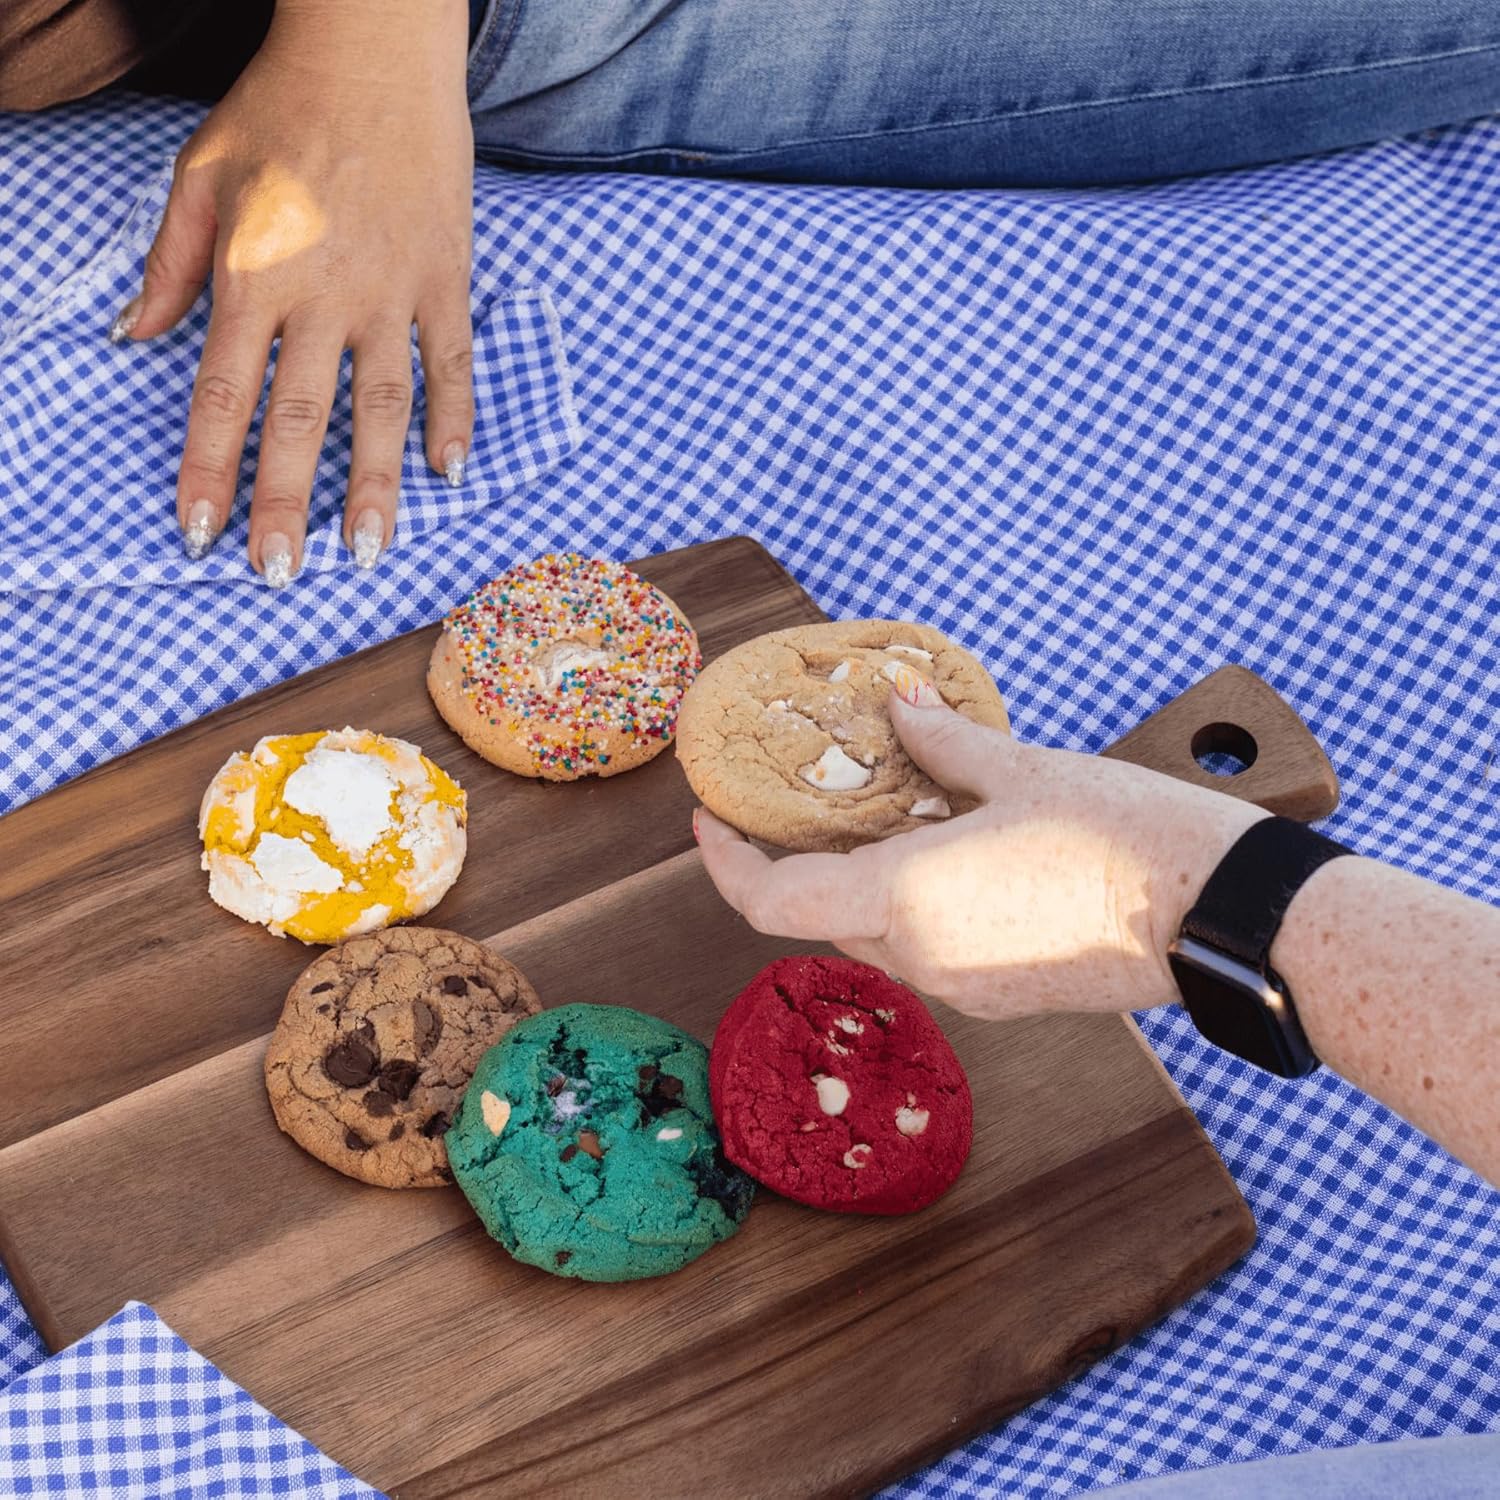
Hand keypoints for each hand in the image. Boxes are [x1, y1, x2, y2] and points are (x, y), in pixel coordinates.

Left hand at [113, 0, 474, 581]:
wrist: (374, 49)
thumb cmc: (279, 109)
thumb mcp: (198, 174)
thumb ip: (170, 262)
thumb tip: (136, 335)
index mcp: (253, 275)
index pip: (224, 394)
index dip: (210, 469)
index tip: (201, 532)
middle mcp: (323, 297)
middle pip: (300, 422)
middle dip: (285, 504)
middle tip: (279, 574)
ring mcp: (392, 293)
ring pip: (382, 409)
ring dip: (373, 487)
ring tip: (368, 552)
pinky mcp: (446, 279)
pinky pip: (452, 363)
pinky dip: (454, 419)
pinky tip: (449, 471)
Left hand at [695, 677, 1265, 1019]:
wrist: (1223, 919)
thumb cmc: (1124, 834)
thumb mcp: (1022, 769)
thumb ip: (943, 742)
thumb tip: (898, 701)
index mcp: (905, 898)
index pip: (769, 901)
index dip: (723, 864)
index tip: (708, 821)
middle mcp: (920, 958)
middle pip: (822, 915)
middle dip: (805, 861)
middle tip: (822, 799)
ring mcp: (962, 990)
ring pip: (877, 934)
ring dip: (867, 882)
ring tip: (902, 814)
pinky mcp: (1003, 1002)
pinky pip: (930, 952)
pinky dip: (917, 907)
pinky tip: (958, 854)